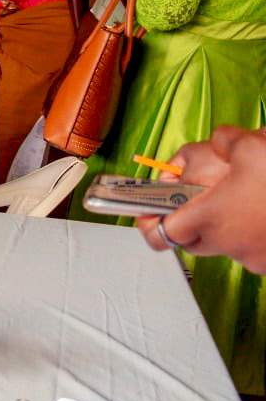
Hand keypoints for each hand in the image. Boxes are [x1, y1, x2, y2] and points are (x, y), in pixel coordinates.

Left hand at [137, 129, 265, 272]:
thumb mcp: (250, 146)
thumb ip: (224, 141)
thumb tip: (219, 141)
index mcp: (208, 219)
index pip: (159, 234)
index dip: (148, 224)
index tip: (146, 211)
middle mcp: (226, 244)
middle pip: (190, 241)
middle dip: (188, 222)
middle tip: (196, 201)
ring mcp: (253, 259)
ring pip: (224, 246)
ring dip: (225, 227)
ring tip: (242, 201)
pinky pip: (252, 250)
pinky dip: (251, 234)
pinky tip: (262, 212)